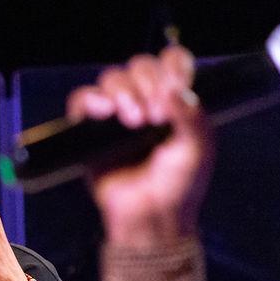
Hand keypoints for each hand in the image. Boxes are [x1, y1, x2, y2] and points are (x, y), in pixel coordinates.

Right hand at [66, 46, 213, 245]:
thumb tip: (171, 89)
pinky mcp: (90, 130)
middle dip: (148, 83)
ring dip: (124, 92)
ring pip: (112, 79)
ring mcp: (116, 115)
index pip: (172, 63)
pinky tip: (105, 112)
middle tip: (155, 115)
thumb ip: (190, 115)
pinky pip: (82, 100)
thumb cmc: (177, 188)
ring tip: (134, 121)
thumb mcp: (197, 149)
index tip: (176, 87)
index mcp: (175, 102)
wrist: (150, 217)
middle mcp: (145, 102)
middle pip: (139, 66)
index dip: (173, 67)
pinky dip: (91, 99)